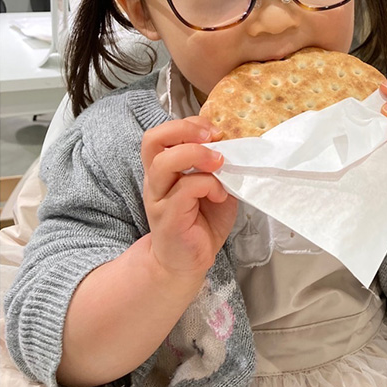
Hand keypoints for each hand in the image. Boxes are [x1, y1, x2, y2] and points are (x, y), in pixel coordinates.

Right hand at [140, 117, 237, 279]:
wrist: (186, 263)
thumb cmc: (201, 223)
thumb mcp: (214, 187)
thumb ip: (217, 168)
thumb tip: (234, 147)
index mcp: (164, 168)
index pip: (162, 133)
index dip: (188, 124)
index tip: (214, 131)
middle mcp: (155, 179)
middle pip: (153, 139)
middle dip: (184, 130)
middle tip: (212, 137)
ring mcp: (159, 197)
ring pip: (164, 162)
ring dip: (197, 155)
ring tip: (219, 162)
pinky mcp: (168, 216)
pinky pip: (186, 189)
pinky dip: (208, 185)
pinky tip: (220, 195)